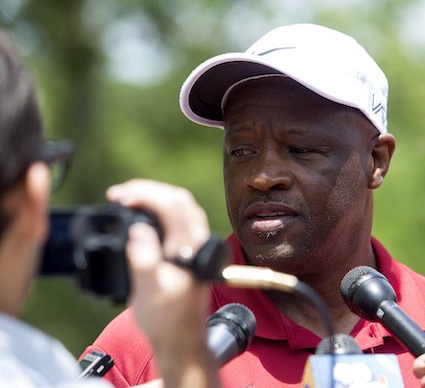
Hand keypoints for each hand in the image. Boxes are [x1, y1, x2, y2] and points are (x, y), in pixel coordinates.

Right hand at [110, 179, 219, 386]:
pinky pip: (181, 217)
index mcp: (191, 248)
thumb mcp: (148, 291)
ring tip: (128, 199)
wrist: (182, 340)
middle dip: (148, 190)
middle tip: (119, 194)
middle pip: (179, 198)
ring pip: (183, 205)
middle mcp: (200, 242)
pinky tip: (144, 214)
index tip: (118, 196)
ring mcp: (199, 244)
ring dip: (156, 196)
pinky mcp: (193, 249)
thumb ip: (144, 258)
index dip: (144, 193)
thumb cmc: (166, 320)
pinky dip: (161, 208)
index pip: (172, 205)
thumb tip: (138, 229)